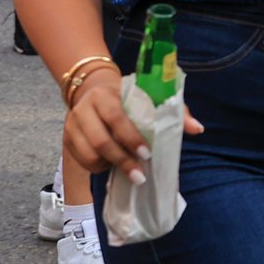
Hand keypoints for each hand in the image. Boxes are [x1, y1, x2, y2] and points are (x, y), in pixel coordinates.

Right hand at [65, 71, 203, 183]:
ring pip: (88, 154)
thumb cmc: (129, 95)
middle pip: (100, 140)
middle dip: (122, 160)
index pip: (117, 118)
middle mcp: (84, 109)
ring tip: (127, 170)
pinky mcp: (67, 138)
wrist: (92, 88)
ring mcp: (72, 125)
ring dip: (109, 166)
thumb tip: (197, 129)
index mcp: (106, 95)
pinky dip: (97, 167)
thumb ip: (174, 110)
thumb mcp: (151, 96)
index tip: (147, 154)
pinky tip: (111, 165)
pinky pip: (82, 161)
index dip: (131, 138)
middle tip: (140, 176)